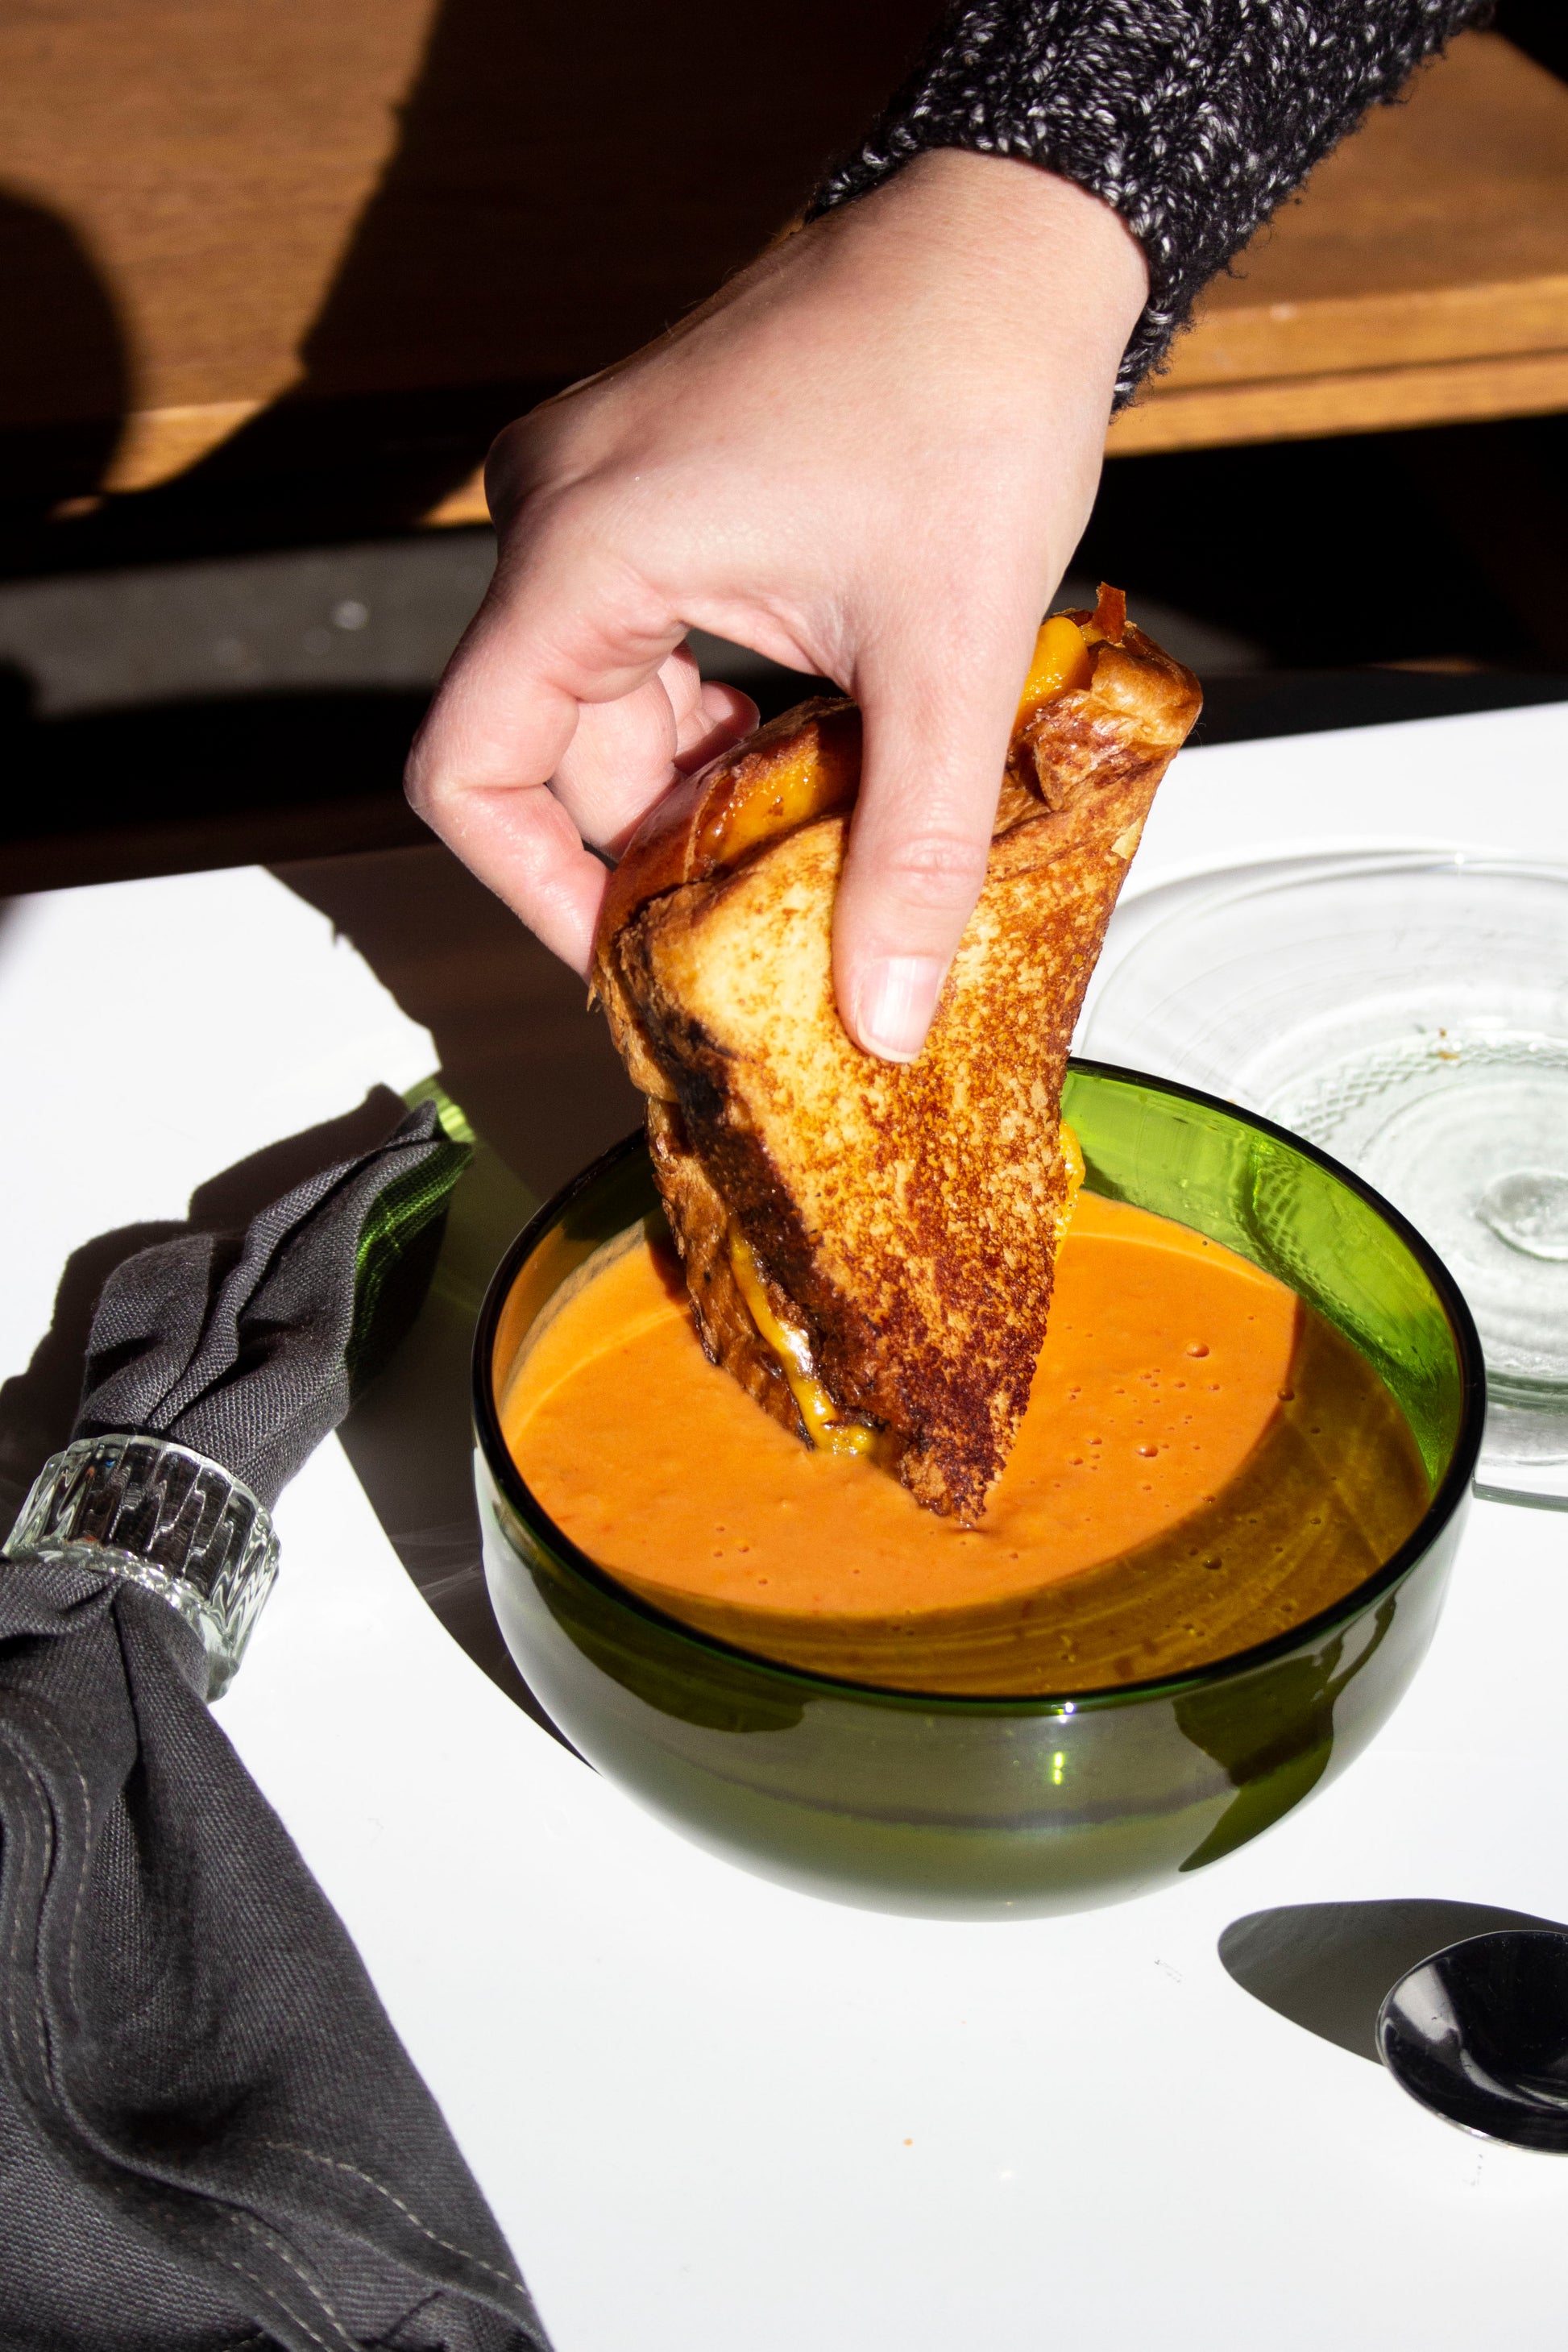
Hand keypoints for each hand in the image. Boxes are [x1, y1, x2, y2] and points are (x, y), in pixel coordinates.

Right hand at [406, 149, 1147, 1057]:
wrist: (1015, 239)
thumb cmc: (972, 387)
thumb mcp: (949, 658)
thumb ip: (911, 849)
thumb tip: (886, 1014)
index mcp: (586, 546)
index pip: (469, 777)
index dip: (537, 896)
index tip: (627, 958)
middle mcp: (556, 510)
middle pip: (548, 752)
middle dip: (651, 850)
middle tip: (756, 923)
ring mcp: (594, 490)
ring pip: (600, 706)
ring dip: (693, 785)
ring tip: (802, 831)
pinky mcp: (643, 487)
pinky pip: (635, 645)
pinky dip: (707, 717)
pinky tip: (799, 742)